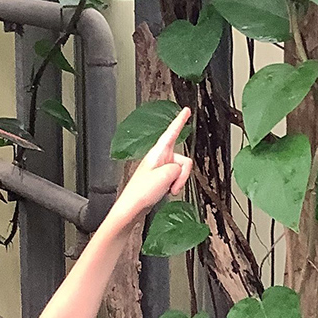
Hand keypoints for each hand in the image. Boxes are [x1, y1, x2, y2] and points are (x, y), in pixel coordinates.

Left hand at [105, 107, 193, 230]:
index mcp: (158, 152)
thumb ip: (178, 168)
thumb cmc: (141, 192)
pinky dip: (175, 186)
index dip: (180, 121)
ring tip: (166, 190)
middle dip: (183, 174)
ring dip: (178, 182)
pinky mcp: (161, 178)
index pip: (172, 132)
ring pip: (181, 171)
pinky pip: (175, 178)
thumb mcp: (165, 176)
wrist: (132, 207)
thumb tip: (178, 171)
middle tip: (173, 186)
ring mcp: (160, 168)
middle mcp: (160, 158)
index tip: (186, 110)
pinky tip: (165, 192)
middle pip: (184, 159)